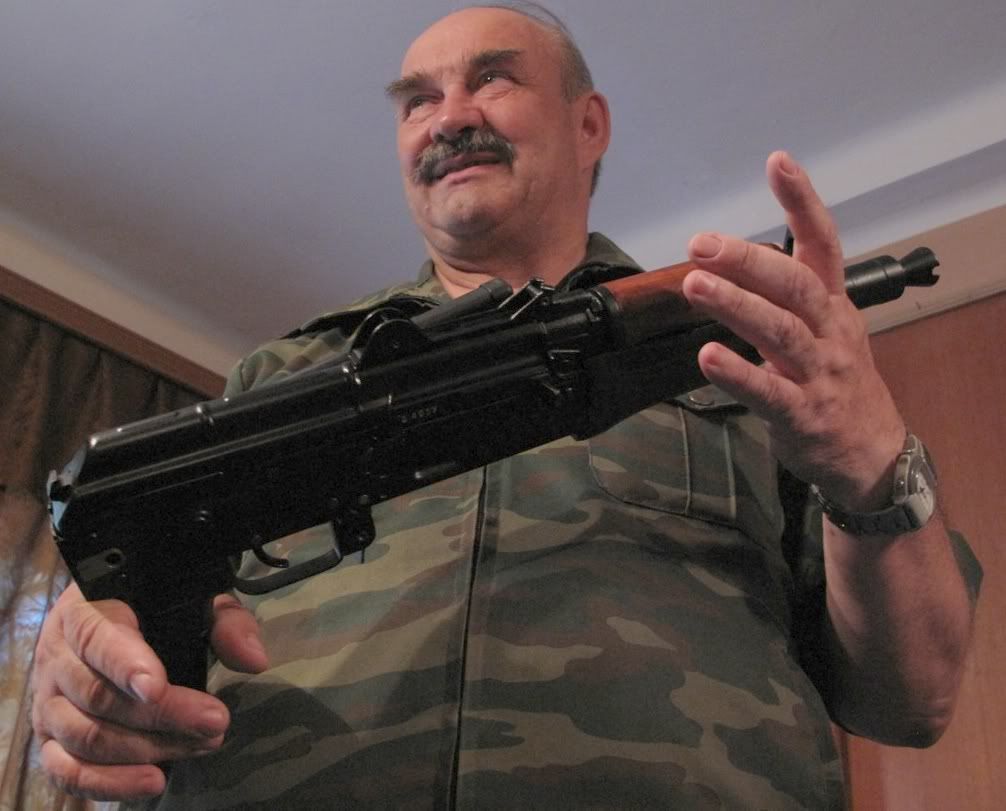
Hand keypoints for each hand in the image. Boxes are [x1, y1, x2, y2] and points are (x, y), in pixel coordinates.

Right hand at [31, 583, 267, 800]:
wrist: (109, 616)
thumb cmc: (156, 608)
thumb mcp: (196, 601)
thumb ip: (226, 623)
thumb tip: (254, 660)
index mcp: (85, 612)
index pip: (97, 638)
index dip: (125, 665)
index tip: (158, 688)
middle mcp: (55, 658)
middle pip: (97, 696)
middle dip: (162, 715)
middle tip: (215, 721)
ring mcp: (46, 703)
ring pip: (85, 737)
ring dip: (147, 749)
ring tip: (202, 745)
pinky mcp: (47, 741)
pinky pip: (67, 772)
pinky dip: (109, 783)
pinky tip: (154, 781)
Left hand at [682, 151, 904, 510]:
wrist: (871, 452)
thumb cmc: (836, 382)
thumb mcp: (825, 329)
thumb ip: (786, 296)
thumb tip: (729, 261)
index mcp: (832, 304)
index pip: (823, 242)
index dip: (802, 201)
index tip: (778, 162)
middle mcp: (829, 331)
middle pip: (793, 284)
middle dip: (747, 259)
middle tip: (702, 244)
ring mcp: (819, 373)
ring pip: (780, 331)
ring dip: (736, 305)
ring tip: (696, 285)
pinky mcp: (803, 414)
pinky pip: (769, 392)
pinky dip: (738, 374)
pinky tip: (709, 357)